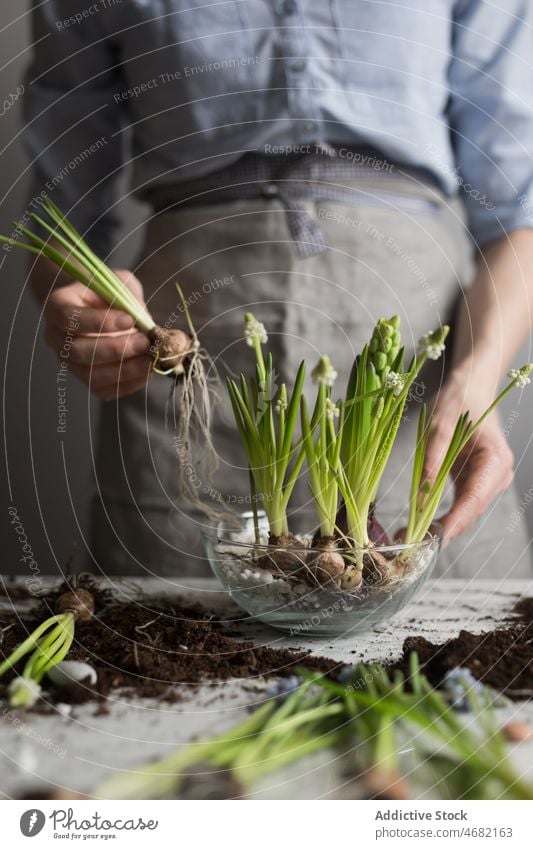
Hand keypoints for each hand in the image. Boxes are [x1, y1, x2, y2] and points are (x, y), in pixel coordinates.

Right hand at [43, 270, 151, 399]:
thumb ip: (127, 295)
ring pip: (91, 375)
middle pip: (78, 351)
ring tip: (150, 360)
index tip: (129, 320)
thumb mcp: (117, 283)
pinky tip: (147, 372)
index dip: (99, 321)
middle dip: (115, 349)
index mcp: (58, 307)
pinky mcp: (86, 380)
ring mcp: (70, 363)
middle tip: (144, 342)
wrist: (104, 310)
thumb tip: (142, 320)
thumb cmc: (109, 294)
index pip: (69, 318)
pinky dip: (128, 384)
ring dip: (124, 370)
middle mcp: (57, 338)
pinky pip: (104, 390)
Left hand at [422, 372, 513, 544]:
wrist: (470, 390)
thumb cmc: (457, 402)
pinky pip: (462, 505)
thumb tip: (424, 487)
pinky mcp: (478, 483)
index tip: (432, 538)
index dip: (453, 521)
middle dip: (444, 529)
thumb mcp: (439, 422)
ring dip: (442, 526)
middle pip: (471, 511)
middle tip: (411, 541)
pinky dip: (444, 516)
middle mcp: (498, 475)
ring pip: (466, 513)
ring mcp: (491, 481)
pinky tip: (423, 526)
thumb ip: (433, 454)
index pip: (473, 499)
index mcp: (494, 460)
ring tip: (412, 535)